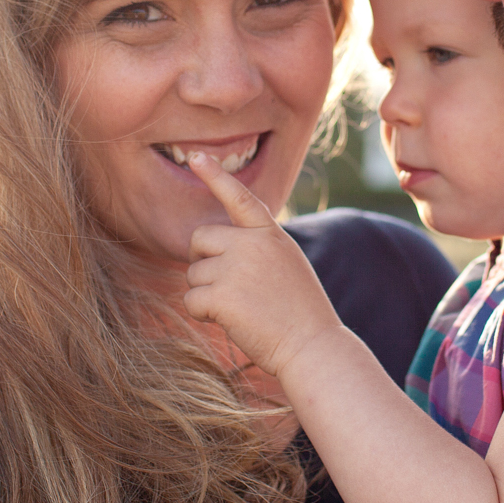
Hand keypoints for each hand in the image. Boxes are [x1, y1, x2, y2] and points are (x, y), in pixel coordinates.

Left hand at [182, 152, 343, 378]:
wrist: (313, 346)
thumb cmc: (300, 312)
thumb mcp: (286, 265)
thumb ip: (256, 249)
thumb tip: (214, 249)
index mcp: (270, 234)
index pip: (240, 197)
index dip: (216, 176)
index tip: (197, 156)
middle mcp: (251, 243)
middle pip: (200, 239)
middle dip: (203, 261)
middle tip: (227, 287)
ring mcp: (235, 267)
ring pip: (193, 273)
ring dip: (207, 294)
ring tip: (241, 309)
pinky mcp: (222, 294)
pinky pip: (191, 299)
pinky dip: (202, 313)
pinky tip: (229, 321)